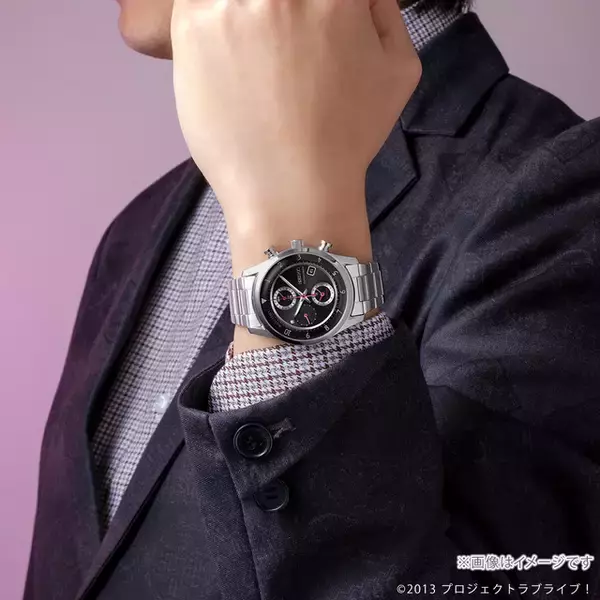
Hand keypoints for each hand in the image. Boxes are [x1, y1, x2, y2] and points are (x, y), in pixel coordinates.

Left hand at [170, 0, 421, 232]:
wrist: (293, 189)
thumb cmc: (348, 138)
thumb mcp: (398, 70)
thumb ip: (385, 11)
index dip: (313, 11)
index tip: (306, 31)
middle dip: (278, 14)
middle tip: (277, 53)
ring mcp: (233, 1)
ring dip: (240, 16)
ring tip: (250, 58)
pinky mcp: (192, 25)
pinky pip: (194, 3)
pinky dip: (207, 19)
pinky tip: (222, 55)